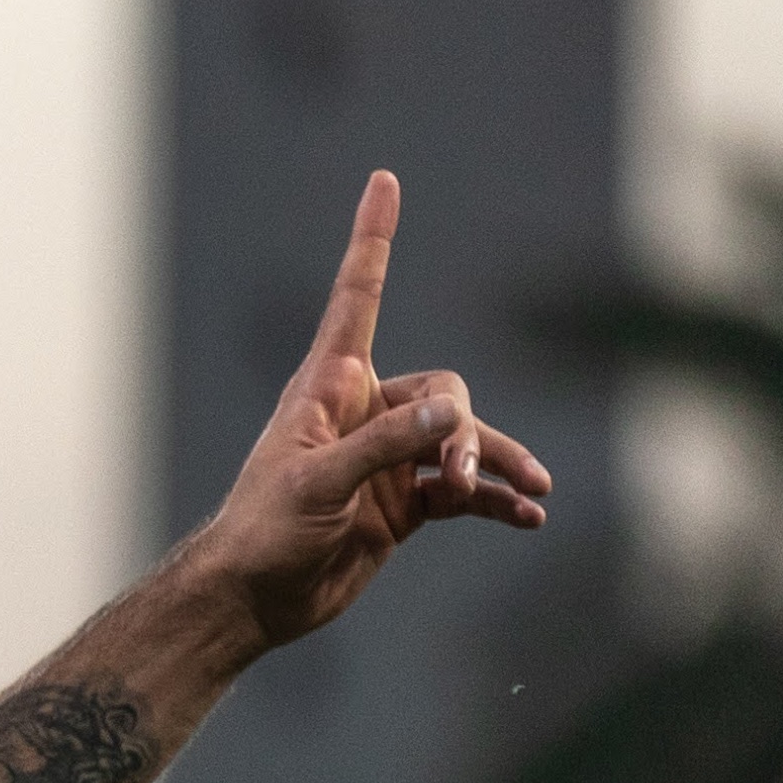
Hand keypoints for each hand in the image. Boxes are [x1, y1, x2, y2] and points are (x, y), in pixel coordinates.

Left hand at [185, 171, 549, 653]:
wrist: (253, 601)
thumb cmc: (263, 533)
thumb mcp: (319, 484)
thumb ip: (386, 447)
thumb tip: (453, 416)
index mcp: (329, 388)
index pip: (358, 296)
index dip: (373, 239)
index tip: (384, 181)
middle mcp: (362, 413)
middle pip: (445, 393)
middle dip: (465, 430)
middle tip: (459, 474)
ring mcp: (387, 460)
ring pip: (464, 441)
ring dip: (497, 463)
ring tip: (529, 494)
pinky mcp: (403, 503)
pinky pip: (466, 489)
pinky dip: (497, 499)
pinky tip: (528, 517)